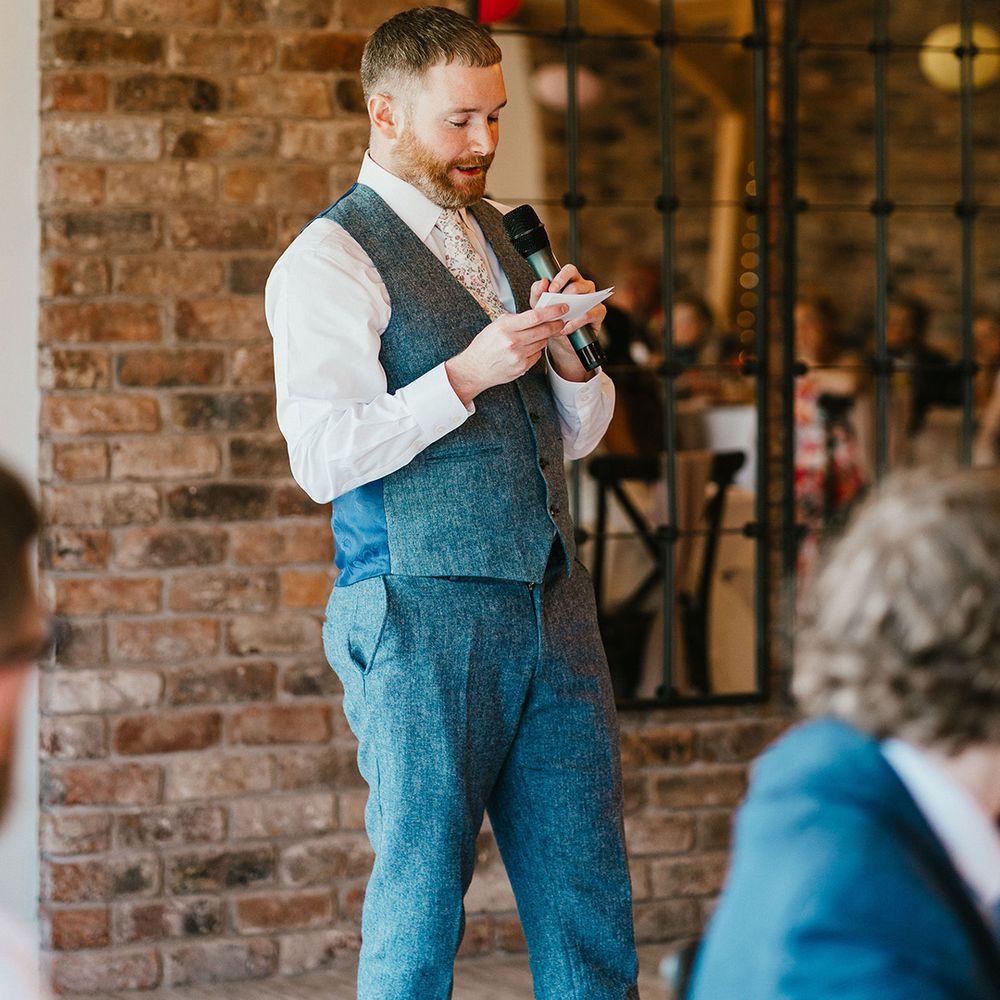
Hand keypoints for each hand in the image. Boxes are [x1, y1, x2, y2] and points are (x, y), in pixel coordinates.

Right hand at [445, 302, 570, 405]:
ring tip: (539, 334)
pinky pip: (537, 355)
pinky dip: (536, 350)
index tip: (561, 308)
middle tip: (561, 320)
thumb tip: (534, 313)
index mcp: (505, 327)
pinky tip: (528, 348)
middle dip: (556, 324)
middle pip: (543, 330)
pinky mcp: (521, 368)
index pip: (535, 316)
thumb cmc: (484, 346)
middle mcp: (512, 341)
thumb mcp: (495, 326)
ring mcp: (518, 356)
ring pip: (542, 343)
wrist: (474, 369)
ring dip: (544, 337)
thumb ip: (514, 319)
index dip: (552, 311)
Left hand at [530, 265, 606, 382]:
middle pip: (578, 283)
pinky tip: (566, 328)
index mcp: (570, 281)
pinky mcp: (598, 313)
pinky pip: (590, 313)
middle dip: (565, 292)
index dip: (561, 277)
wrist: (561, 340)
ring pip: (586, 295)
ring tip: (560, 318)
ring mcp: (592, 299)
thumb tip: (543, 282)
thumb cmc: (552, 318)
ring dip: (572, 307)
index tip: (551, 288)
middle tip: (555, 302)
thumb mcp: (539, 305)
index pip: (569, 270)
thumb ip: (537, 292)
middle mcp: (583, 287)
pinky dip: (577, 322)